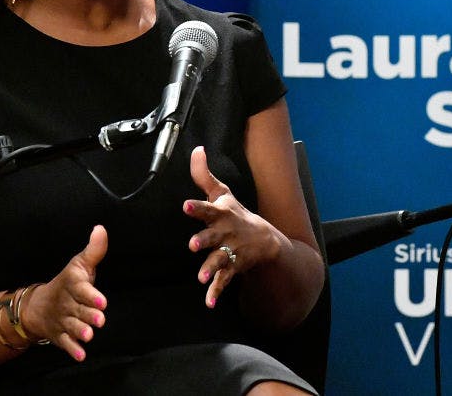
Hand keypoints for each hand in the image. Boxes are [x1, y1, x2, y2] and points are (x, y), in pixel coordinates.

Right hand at [20, 225, 108, 361]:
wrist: (38, 306)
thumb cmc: (69, 283)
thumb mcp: (79, 265)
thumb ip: (94, 250)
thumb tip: (101, 229)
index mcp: (72, 285)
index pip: (81, 289)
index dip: (91, 295)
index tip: (102, 301)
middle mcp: (67, 303)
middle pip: (79, 310)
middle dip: (88, 315)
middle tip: (100, 319)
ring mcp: (63, 320)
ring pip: (72, 326)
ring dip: (80, 331)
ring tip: (90, 335)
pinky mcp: (60, 335)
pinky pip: (66, 343)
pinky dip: (72, 350)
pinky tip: (81, 355)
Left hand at [183, 146, 286, 308]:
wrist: (265, 240)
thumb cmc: (236, 214)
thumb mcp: (222, 194)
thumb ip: (204, 175)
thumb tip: (196, 149)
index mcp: (221, 214)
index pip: (208, 208)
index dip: (197, 207)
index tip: (186, 205)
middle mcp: (226, 232)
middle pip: (213, 235)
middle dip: (204, 240)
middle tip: (193, 244)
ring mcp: (231, 251)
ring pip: (219, 259)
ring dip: (210, 268)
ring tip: (201, 277)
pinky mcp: (233, 267)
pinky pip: (224, 280)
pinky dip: (216, 291)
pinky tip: (208, 301)